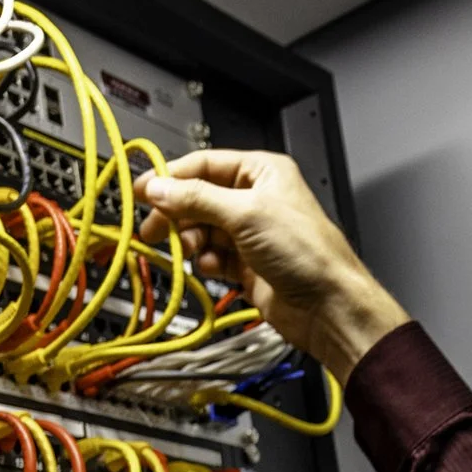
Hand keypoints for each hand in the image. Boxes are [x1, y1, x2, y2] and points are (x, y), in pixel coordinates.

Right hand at [135, 150, 409, 380]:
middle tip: (153, 228)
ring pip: (202, 229)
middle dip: (176, 213)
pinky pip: (212, 257)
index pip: (205, 165)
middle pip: (199, 198)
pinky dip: (205, 262)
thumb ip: (197, 199)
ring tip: (191, 250)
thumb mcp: (246, 214)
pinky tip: (210, 267)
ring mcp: (251, 234)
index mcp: (262, 172)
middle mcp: (256, 199)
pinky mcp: (247, 265)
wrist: (328, 306)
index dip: (172, 177)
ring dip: (192, 240)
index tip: (143, 191)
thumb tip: (159, 188)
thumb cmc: (307, 253)